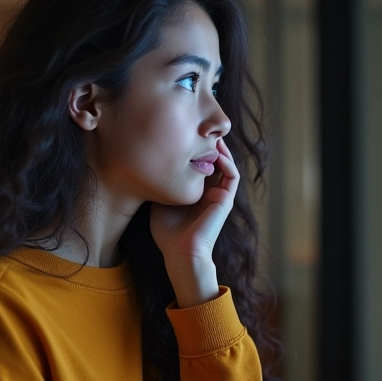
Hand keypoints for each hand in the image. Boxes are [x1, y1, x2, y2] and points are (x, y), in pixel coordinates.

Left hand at [149, 138, 239, 306]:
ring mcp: (220, 194)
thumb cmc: (168, 232)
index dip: (195, 148)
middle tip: (200, 127)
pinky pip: (232, 175)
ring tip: (211, 135)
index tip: (184, 133)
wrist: (180, 252)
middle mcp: (210, 191)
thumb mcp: (161, 199)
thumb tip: (149, 163)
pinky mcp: (226, 200)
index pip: (200, 163)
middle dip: (208, 143)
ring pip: (226, 164)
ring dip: (221, 148)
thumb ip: (161, 183)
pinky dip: (227, 162)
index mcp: (197, 191)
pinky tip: (216, 152)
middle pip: (215, 159)